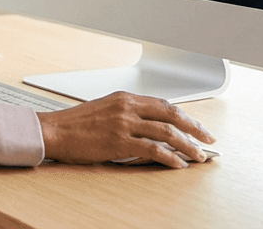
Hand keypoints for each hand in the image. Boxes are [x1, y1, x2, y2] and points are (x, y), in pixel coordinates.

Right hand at [37, 92, 215, 168]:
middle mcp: (127, 108)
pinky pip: (153, 150)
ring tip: (198, 156)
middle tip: (208, 140)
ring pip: (167, 132)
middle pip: (171, 114)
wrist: (53, 131)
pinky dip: (170, 158)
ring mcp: (124, 124)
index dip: (184, 116)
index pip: (163, 104)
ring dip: (188, 145)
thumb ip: (127, 114)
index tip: (196, 127)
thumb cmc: (74, 124)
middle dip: (195, 128)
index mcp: (124, 98)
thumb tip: (149, 127)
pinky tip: (178, 164)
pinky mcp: (119, 141)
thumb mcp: (103, 110)